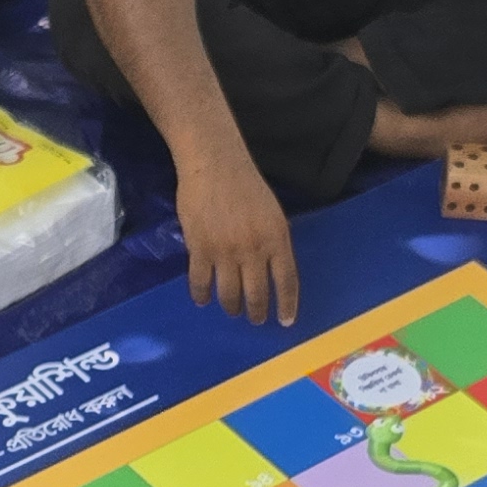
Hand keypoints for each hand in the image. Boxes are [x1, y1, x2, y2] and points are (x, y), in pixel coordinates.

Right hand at [179, 149, 300, 327]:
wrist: (214, 164)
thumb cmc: (246, 185)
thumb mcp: (272, 214)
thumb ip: (273, 242)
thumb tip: (271, 270)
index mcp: (277, 239)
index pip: (286, 281)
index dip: (286, 305)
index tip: (284, 321)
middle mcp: (254, 250)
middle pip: (256, 294)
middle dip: (256, 312)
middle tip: (254, 319)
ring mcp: (226, 252)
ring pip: (229, 294)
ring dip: (231, 307)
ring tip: (231, 310)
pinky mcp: (200, 250)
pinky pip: (201, 283)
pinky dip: (202, 295)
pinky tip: (203, 299)